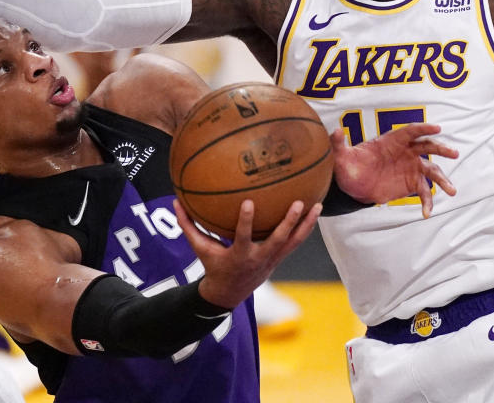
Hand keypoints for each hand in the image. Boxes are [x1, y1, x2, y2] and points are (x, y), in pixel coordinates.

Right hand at [176, 198, 319, 309]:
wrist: (229, 294)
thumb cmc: (213, 266)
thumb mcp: (199, 249)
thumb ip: (188, 226)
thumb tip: (175, 201)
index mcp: (239, 256)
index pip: (243, 237)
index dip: (246, 222)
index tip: (248, 203)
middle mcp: (260, 258)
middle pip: (278, 240)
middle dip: (288, 223)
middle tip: (298, 203)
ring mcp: (273, 259)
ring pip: (294, 242)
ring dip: (307, 225)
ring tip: (318, 206)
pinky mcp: (280, 257)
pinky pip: (296, 242)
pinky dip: (306, 228)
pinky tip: (315, 212)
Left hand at [331, 123, 458, 218]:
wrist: (353, 185)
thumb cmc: (348, 165)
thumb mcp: (341, 157)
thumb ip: (338, 144)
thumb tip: (334, 131)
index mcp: (391, 141)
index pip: (410, 131)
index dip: (423, 129)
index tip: (437, 129)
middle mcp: (405, 152)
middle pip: (427, 147)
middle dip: (441, 149)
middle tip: (453, 153)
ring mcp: (411, 167)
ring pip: (431, 170)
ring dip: (443, 179)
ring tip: (453, 190)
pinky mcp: (411, 184)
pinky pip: (424, 192)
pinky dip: (427, 202)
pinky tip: (426, 213)